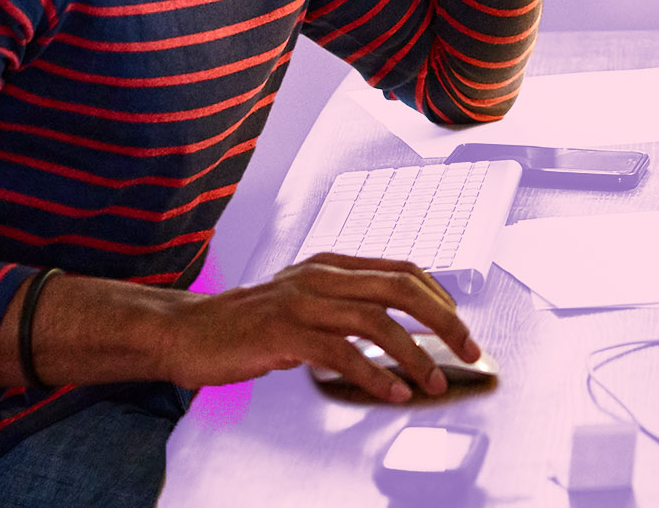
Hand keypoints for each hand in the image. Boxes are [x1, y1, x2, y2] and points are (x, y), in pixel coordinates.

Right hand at [158, 253, 479, 401]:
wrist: (188, 332)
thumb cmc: (248, 324)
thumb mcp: (302, 303)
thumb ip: (342, 309)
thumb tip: (392, 333)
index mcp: (330, 264)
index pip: (403, 270)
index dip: (440, 298)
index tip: (461, 328)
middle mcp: (321, 275)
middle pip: (401, 288)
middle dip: (444, 321)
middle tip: (470, 351)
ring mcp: (302, 301)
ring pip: (377, 321)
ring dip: (415, 356)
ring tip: (434, 384)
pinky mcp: (284, 333)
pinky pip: (342, 354)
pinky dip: (375, 375)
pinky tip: (392, 393)